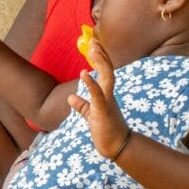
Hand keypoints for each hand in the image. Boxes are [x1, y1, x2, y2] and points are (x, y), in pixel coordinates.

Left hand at [67, 40, 127, 158]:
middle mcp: (109, 95)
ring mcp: (108, 102)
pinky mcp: (103, 111)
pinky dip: (91, 83)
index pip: (104, 71)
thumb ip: (82, 105)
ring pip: (107, 77)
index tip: (94, 44)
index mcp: (106, 94)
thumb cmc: (106, 131)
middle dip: (101, 55)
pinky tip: (83, 73)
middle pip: (108, 69)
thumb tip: (71, 97)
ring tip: (93, 49)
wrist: (118, 148)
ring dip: (100, 62)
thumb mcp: (91, 116)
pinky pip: (97, 95)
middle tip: (93, 40)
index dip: (100, 57)